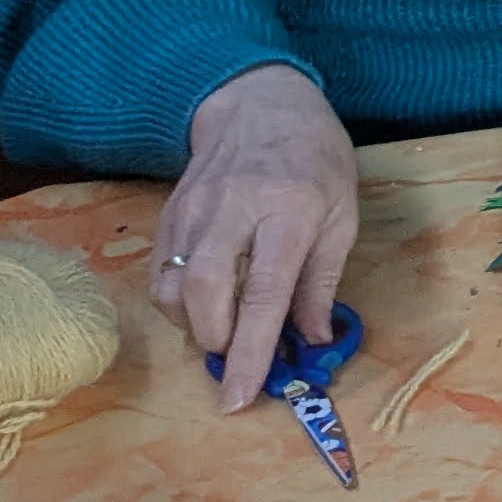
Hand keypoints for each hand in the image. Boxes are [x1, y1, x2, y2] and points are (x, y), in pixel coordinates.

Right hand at [156, 65, 358, 411]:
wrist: (260, 104)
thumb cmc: (315, 160)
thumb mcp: (342, 213)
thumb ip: (322, 281)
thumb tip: (312, 341)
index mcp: (288, 210)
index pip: (265, 293)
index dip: (253, 351)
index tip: (243, 397)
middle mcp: (233, 210)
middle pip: (206, 293)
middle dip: (218, 340)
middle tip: (239, 357)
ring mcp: (193, 212)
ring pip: (174, 289)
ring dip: (195, 325)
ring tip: (226, 326)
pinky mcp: (168, 216)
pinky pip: (159, 276)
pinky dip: (177, 305)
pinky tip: (204, 303)